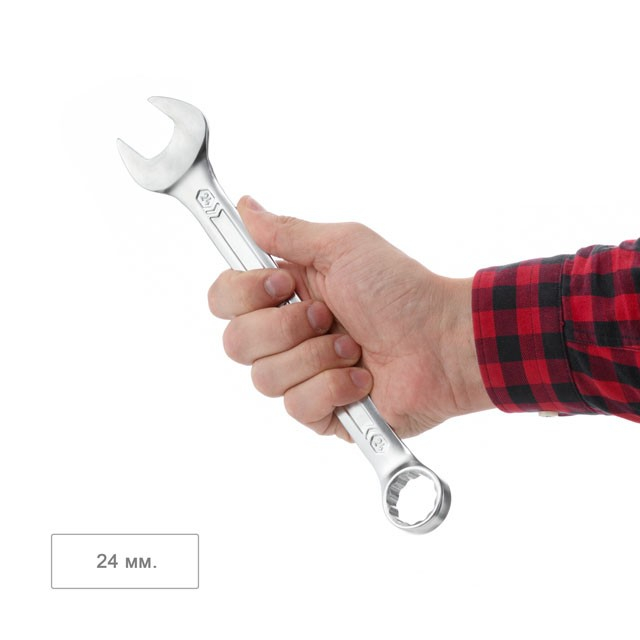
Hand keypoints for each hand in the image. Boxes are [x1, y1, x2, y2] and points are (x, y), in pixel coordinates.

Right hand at [208, 196, 493, 440]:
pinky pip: (297, 407)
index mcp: (286, 292)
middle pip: (235, 343)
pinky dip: (334, 388)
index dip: (242, 293)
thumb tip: (244, 207)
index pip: (224, 298)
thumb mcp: (342, 246)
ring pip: (264, 378)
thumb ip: (286, 231)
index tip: (282, 283)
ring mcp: (302, 374)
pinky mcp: (321, 411)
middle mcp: (287, 334)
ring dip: (315, 357)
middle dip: (284, 328)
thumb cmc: (400, 289)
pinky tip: (361, 379)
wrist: (442, 342)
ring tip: (354, 348)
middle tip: (326, 315)